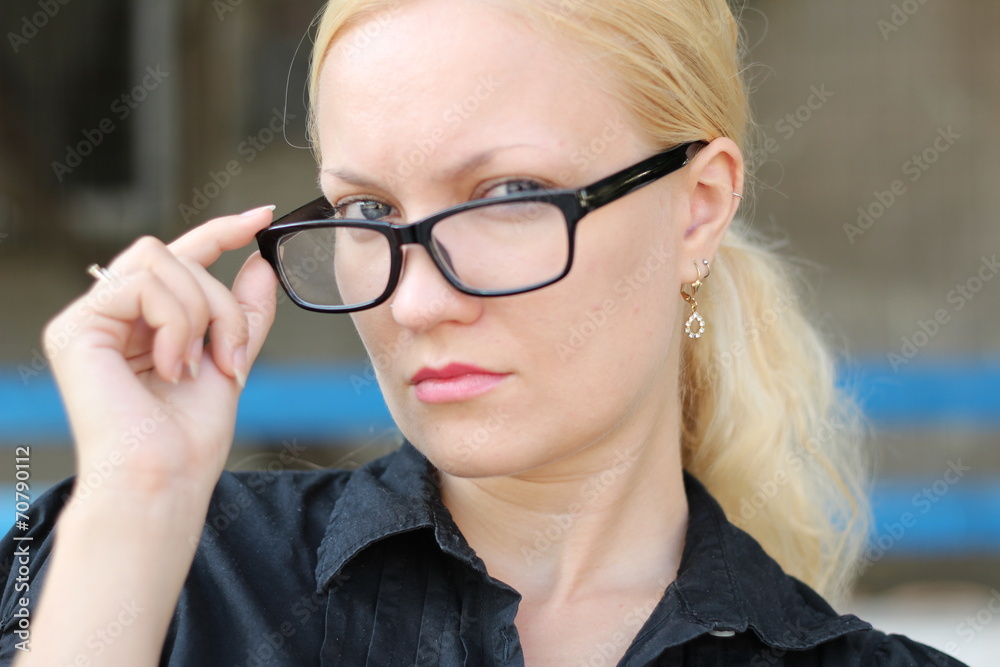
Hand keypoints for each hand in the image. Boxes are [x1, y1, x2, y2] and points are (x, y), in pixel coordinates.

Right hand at [43, 206, 278, 504]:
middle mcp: (111, 315)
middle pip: (176, 255)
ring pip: (164, 263)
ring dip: (203, 315)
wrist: (164, 479)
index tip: (263, 216)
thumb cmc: (189, 437)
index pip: (181, 257)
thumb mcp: (231, 359)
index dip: (222, 232)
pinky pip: (143, 285)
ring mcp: (89, 319)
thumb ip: (243, 311)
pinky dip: (176, 324)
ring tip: (198, 366)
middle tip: (232, 354)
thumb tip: (261, 262)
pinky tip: (171, 366)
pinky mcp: (75, 327)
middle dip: (220, 300)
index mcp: (143, 322)